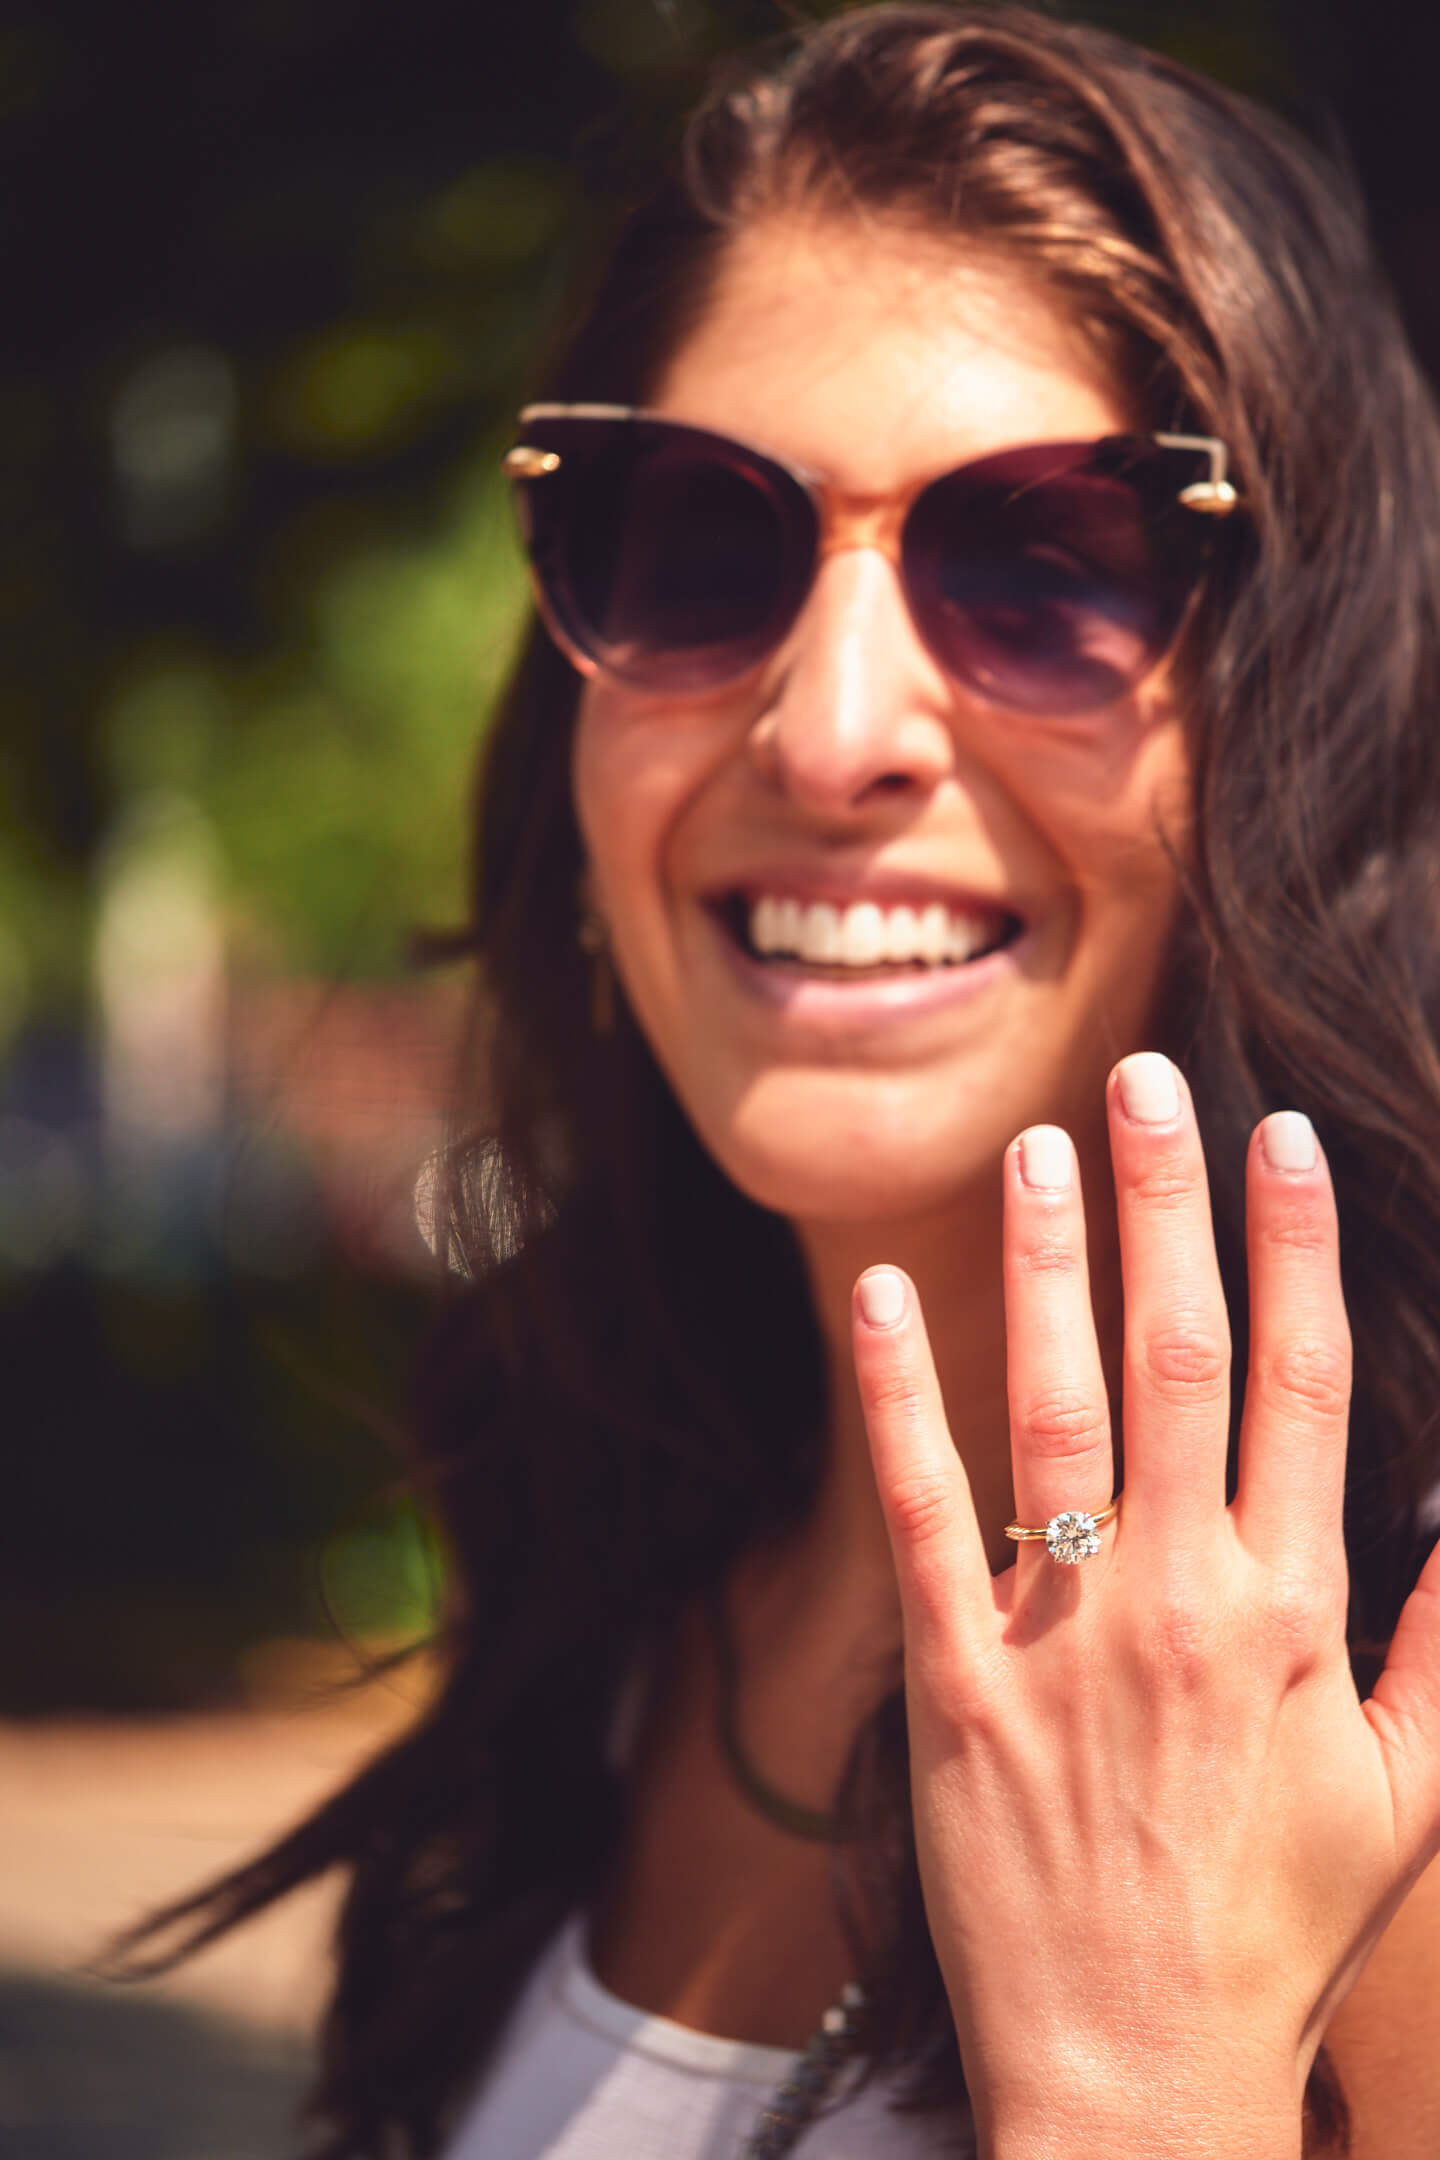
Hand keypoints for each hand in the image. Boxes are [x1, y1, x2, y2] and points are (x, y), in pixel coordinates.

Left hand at [852, 1053, 1439, 2159]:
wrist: (1138, 2075)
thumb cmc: (1275, 1937)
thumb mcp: (1408, 1805)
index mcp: (1298, 1614)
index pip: (1307, 1386)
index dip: (1297, 1250)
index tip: (1281, 1143)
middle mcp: (1183, 1599)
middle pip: (1184, 1359)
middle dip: (1169, 1207)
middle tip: (1147, 1082)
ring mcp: (1063, 1633)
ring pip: (1057, 1406)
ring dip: (1046, 1264)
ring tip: (1037, 1146)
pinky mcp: (957, 1678)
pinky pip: (924, 1511)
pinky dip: (899, 1397)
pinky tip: (879, 1296)